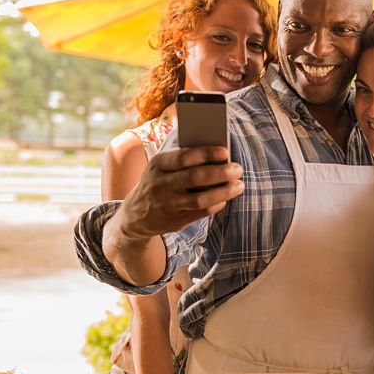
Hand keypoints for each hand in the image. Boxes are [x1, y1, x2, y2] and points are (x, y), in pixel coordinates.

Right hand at [118, 146, 243, 239]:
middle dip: (221, 173)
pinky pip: (200, 212)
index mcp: (157, 164)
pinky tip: (225, 199)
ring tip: (239, 185)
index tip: (225, 152)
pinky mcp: (174, 220)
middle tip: (238, 169)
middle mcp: (159, 184)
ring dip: (224, 192)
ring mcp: (167, 204)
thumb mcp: (161, 168)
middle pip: (195, 177)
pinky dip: (215, 205)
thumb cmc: (158, 182)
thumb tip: (218, 157)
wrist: (134, 215)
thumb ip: (183, 161)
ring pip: (200, 199)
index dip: (206, 153)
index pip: (184, 157)